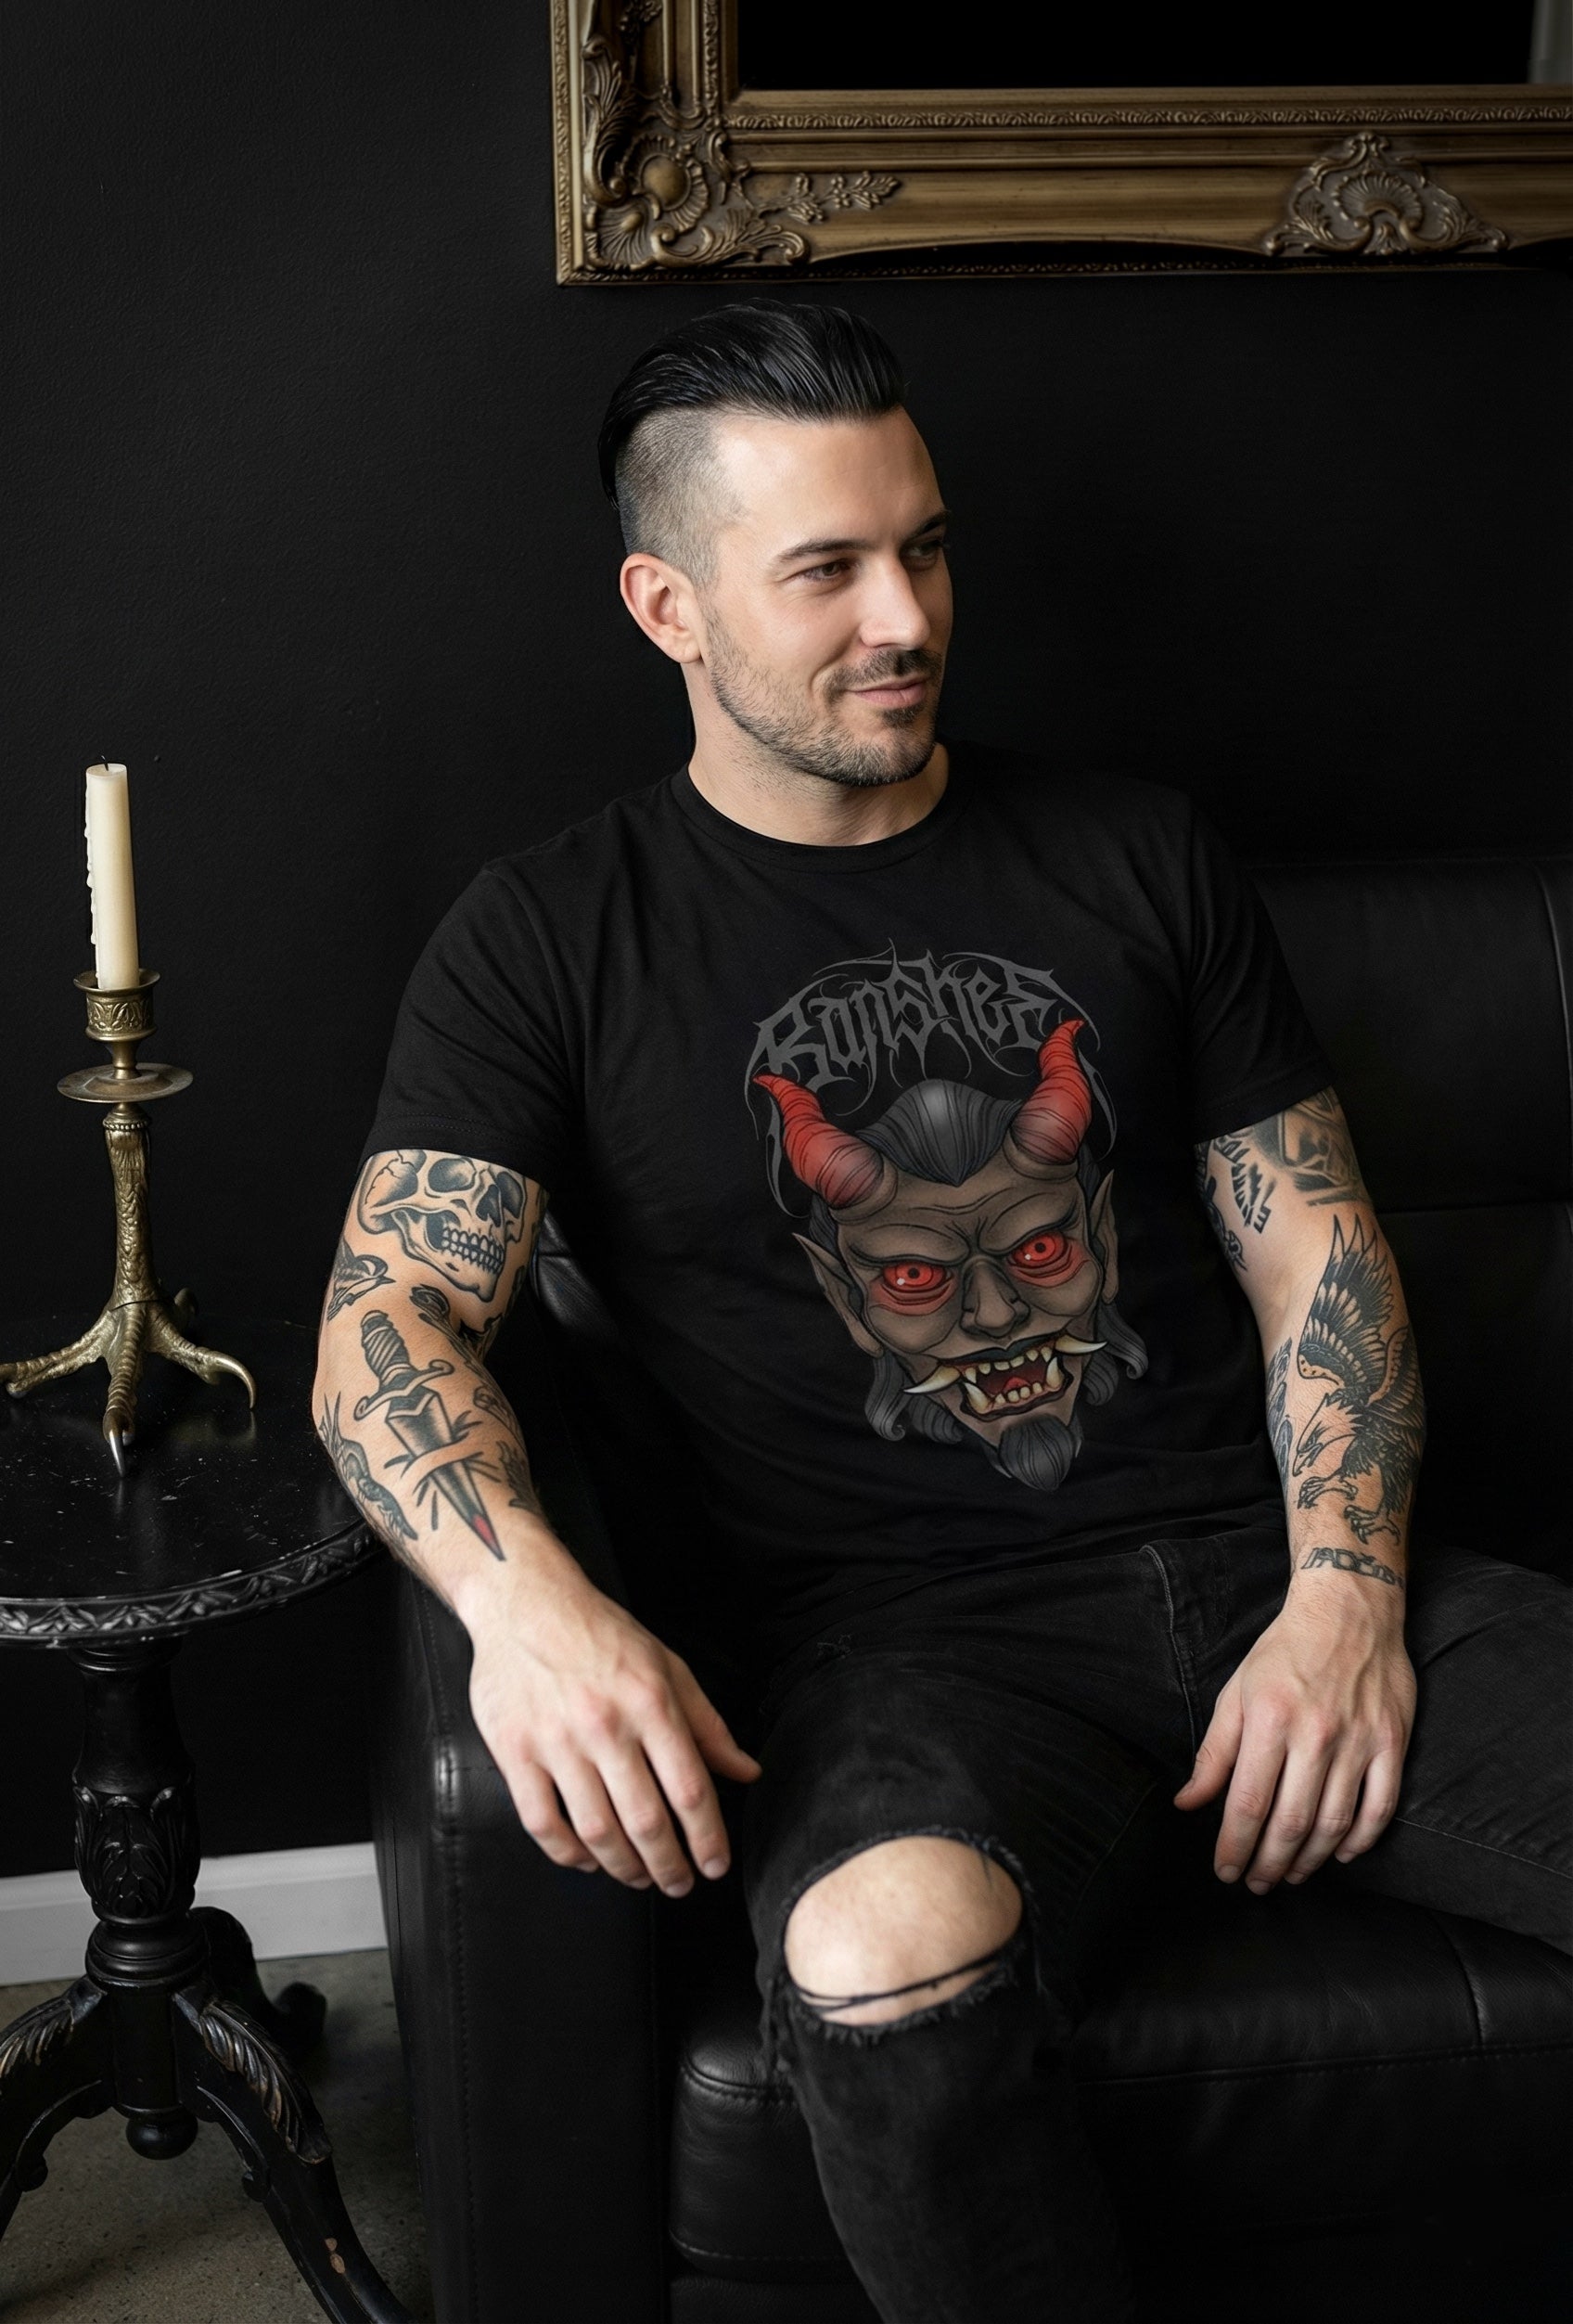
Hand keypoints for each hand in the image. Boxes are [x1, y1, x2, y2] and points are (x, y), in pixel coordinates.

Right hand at [464, 1558, 761, 1897]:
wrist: (525, 1602)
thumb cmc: (600, 1634)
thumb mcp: (667, 1666)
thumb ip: (708, 1724)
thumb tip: (746, 1771)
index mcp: (650, 1702)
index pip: (690, 1789)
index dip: (707, 1838)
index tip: (715, 1866)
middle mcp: (605, 1725)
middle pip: (646, 1820)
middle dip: (670, 1866)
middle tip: (679, 1885)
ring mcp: (556, 1741)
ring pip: (596, 1830)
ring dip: (624, 1867)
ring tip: (640, 1877)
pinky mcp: (514, 1752)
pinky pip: (542, 1822)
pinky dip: (568, 1854)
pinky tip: (588, 1859)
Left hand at [1171, 1588, 1415, 1892]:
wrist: (1349, 1609)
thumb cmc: (1284, 1652)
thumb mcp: (1237, 1693)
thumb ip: (1214, 1753)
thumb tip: (1187, 1804)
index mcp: (1270, 1720)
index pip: (1248, 1802)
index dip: (1235, 1846)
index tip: (1225, 1871)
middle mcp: (1316, 1734)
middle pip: (1291, 1821)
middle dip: (1269, 1863)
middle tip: (1256, 1884)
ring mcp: (1359, 1741)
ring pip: (1335, 1822)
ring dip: (1311, 1859)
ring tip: (1291, 1874)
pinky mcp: (1392, 1743)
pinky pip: (1380, 1806)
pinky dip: (1361, 1839)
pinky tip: (1341, 1854)